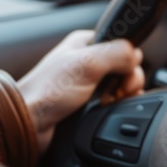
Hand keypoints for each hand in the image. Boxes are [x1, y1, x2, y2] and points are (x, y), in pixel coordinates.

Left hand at [18, 30, 144, 151]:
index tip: (124, 75)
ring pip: (122, 85)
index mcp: (87, 43)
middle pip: (126, 67)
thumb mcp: (87, 63)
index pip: (123, 45)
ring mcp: (90, 83)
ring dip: (122, 96)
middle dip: (127, 81)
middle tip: (114, 92)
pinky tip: (108, 110)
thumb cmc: (47, 92)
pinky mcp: (90, 102)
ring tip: (106, 102)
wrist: (30, 123)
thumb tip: (136, 56)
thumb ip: (118, 53)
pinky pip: (115, 101)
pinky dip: (117, 106)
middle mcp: (89, 61)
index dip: (129, 61)